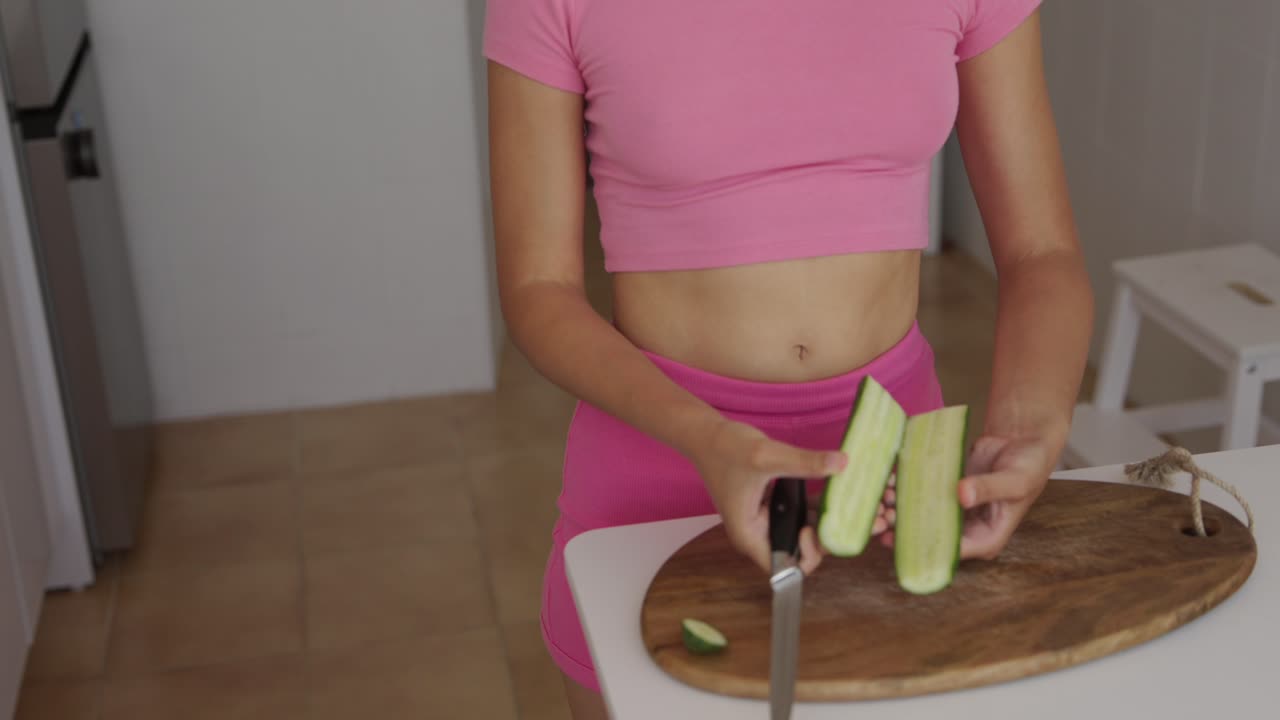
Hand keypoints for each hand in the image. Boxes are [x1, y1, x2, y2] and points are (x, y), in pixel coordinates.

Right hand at [692, 419, 846, 575]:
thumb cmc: (725, 449)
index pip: (785, 568)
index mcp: (750, 535)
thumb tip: (841, 463)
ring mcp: (764, 521)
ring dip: (822, 523)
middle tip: (840, 513)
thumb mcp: (767, 455)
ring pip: (800, 534)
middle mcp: (757, 534)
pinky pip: (798, 516)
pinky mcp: (770, 507)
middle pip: (798, 552)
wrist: (707, 435)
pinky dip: (815, 509)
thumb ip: (804, 462)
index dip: (806, 555)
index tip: (812, 526)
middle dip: (822, 538)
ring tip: (843, 504)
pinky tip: (831, 492)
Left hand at [880, 434, 1053, 559]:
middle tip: (883, 518)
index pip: (951, 551)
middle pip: (930, 536)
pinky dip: (906, 488)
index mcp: (986, 537)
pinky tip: (890, 481)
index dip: (924, 547)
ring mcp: (953, 510)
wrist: (1021, 440)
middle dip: (905, 529)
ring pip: (921, 516)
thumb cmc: (1028, 465)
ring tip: (884, 497)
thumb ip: (990, 488)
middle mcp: (966, 528)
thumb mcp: (1016, 480)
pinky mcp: (943, 491)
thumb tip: (962, 495)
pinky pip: (921, 493)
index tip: (899, 540)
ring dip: (900, 508)